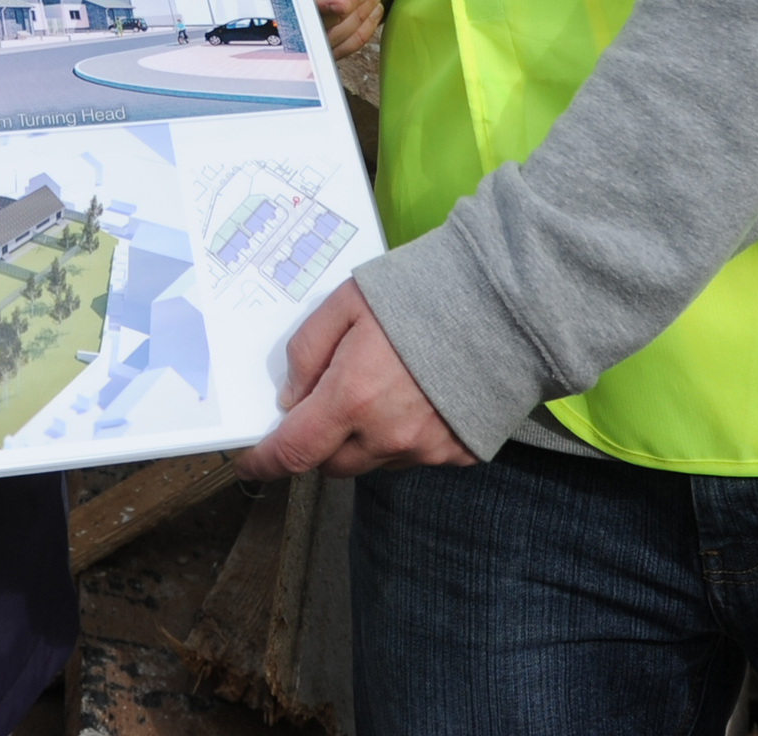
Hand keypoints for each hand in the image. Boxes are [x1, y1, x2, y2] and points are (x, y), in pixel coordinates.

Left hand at [237, 280, 474, 479]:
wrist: (505, 303)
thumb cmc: (423, 294)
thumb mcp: (346, 304)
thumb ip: (307, 351)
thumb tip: (291, 397)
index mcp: (352, 398)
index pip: (294, 451)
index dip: (266, 461)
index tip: (252, 462)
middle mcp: (387, 435)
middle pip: (331, 463)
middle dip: (319, 441)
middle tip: (329, 401)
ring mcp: (425, 449)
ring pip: (372, 462)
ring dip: (363, 440)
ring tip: (383, 389)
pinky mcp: (456, 453)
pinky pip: (413, 457)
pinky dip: (403, 437)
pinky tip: (418, 398)